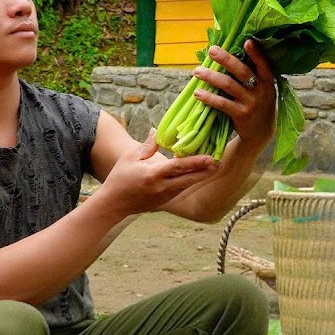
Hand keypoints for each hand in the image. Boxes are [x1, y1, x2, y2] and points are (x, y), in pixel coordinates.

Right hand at [97, 129, 218, 213]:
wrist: (114, 204)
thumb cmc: (119, 178)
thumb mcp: (130, 158)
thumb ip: (147, 146)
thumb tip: (158, 130)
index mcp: (152, 175)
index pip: (178, 167)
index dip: (195, 162)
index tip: (210, 158)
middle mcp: (162, 187)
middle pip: (189, 179)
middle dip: (205, 171)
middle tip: (220, 162)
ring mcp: (164, 196)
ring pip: (187, 185)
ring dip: (200, 176)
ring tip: (214, 166)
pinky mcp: (165, 201)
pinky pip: (181, 189)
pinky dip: (191, 181)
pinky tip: (198, 174)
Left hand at [194, 40, 275, 149]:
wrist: (261, 133)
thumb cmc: (257, 104)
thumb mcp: (262, 89)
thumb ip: (251, 75)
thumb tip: (227, 55)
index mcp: (267, 81)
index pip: (263, 65)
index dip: (256, 54)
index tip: (247, 41)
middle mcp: (261, 91)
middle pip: (242, 72)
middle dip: (226, 59)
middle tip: (212, 50)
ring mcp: (251, 103)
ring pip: (229, 85)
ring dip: (211, 77)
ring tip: (196, 71)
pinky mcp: (241, 115)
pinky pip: (222, 104)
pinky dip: (209, 98)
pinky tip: (198, 93)